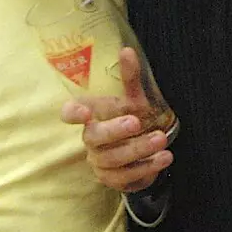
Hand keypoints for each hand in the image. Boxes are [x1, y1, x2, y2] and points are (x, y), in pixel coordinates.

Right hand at [60, 48, 172, 192]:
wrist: (141, 151)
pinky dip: (146, 168)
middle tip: (136, 121)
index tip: (84, 111)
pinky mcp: (113, 180)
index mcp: (91, 117)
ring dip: (139, 150)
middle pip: (94, 138)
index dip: (72, 113)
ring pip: (113, 160)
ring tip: (162, 139)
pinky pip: (125, 178)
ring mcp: (100, 163)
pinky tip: (163, 158)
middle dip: (114, 130)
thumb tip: (127, 50)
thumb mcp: (133, 98)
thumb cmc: (131, 119)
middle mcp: (91, 140)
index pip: (69, 113)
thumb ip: (130, 77)